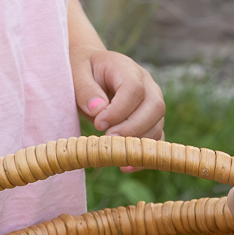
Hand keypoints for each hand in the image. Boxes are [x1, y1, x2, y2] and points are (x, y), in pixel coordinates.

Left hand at [73, 49, 164, 166]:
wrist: (89, 71)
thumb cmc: (81, 71)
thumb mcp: (75, 73)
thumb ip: (86, 89)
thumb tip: (98, 110)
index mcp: (127, 69)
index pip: (134, 89)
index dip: (119, 110)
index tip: (99, 123)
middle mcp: (147, 84)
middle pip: (155, 107)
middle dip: (132, 128)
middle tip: (108, 140)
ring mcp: (151, 103)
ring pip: (158, 124)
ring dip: (138, 143)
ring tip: (113, 155)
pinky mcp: (150, 121)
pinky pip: (156, 139)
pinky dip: (144, 154)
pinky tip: (126, 166)